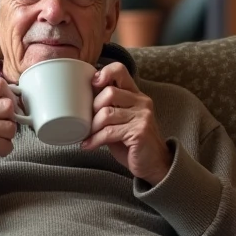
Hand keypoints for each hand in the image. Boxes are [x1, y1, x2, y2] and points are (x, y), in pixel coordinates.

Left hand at [82, 63, 171, 184]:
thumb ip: (108, 108)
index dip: (104, 73)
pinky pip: (109, 132)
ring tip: (88, 135)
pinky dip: (94, 140)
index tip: (92, 84)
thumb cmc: (132, 143)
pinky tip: (88, 145)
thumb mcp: (121, 121)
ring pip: (107, 113)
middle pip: (109, 92)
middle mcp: (141, 102)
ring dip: (92, 127)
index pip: (120, 70)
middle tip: (88, 122)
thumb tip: (80, 101)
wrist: (155, 164)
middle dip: (93, 108)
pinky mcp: (139, 132)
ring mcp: (142, 116)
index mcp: (136, 95)